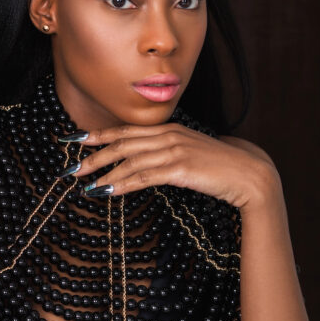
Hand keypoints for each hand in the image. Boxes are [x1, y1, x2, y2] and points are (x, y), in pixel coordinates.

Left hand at [75, 122, 279, 213]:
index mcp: (169, 129)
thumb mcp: (190, 155)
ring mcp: (174, 150)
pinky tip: (108, 190)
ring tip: (84, 183)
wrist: (249, 174)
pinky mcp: (180, 168)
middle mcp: (168, 135)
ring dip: (104, 172)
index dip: (98, 134)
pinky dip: (123, 183)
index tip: (75, 140)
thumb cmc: (221, 168)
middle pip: (122, 142)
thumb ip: (168, 154)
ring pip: (129, 159)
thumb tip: (147, 162)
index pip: (126, 130)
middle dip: (93, 154)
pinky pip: (144, 175)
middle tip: (70, 167)